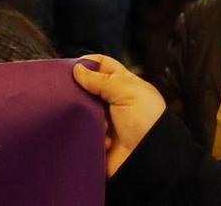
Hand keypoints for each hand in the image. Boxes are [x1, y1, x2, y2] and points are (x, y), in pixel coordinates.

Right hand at [70, 54, 165, 175]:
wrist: (150, 157)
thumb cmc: (146, 120)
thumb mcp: (127, 92)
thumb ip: (101, 80)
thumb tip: (77, 69)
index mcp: (123, 84)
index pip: (102, 65)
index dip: (87, 63)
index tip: (70, 67)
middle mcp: (112, 101)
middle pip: (87, 88)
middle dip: (78, 91)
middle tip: (70, 94)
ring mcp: (104, 121)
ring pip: (82, 111)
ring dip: (86, 115)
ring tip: (95, 122)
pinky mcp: (97, 140)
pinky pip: (83, 132)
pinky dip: (89, 134)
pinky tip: (103, 139)